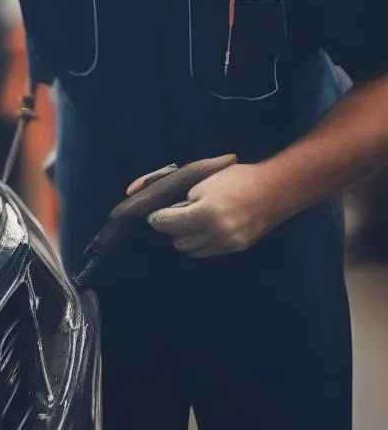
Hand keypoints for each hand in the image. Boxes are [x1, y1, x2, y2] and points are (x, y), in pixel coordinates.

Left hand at [145, 160, 280, 257]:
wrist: (276, 190)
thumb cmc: (237, 178)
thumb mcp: (203, 180)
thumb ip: (181, 196)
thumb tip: (160, 207)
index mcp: (207, 212)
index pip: (170, 224)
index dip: (158, 219)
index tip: (153, 215)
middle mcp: (217, 232)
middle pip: (179, 241)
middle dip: (170, 229)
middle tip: (172, 216)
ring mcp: (228, 243)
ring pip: (192, 250)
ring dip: (184, 238)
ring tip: (189, 222)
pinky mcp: (236, 249)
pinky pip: (207, 252)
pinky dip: (199, 243)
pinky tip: (202, 229)